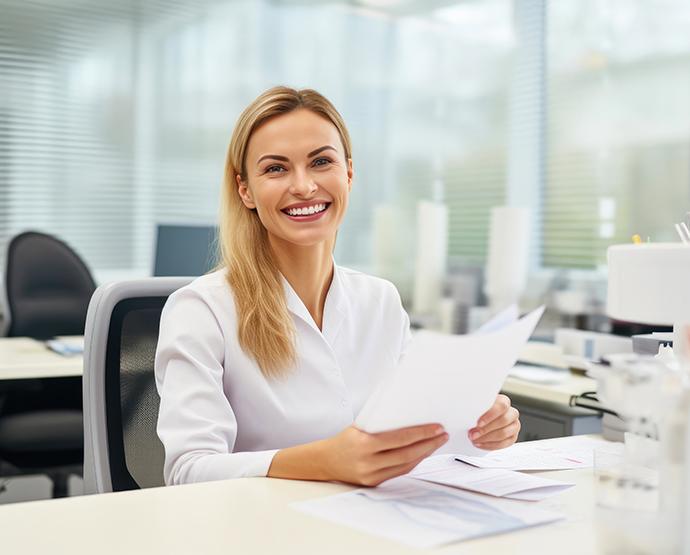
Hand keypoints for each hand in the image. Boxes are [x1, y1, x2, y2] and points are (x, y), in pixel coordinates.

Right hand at [319, 424, 447, 486]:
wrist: (324, 461)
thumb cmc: (344, 439)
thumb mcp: (359, 426)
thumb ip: (381, 423)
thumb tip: (408, 414)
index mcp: (364, 444)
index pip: (400, 438)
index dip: (421, 433)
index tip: (436, 427)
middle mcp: (368, 462)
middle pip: (407, 453)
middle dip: (429, 443)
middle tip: (442, 434)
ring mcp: (371, 475)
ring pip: (406, 465)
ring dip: (425, 453)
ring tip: (436, 442)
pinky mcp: (374, 483)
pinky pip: (399, 472)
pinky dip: (413, 462)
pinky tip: (422, 453)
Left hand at [468, 394, 519, 449]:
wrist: (478, 421)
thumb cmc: (477, 412)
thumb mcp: (476, 407)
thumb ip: (475, 409)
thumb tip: (470, 415)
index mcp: (503, 401)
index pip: (502, 406)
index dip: (490, 415)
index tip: (478, 423)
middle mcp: (511, 413)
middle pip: (503, 420)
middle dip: (486, 429)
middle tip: (472, 434)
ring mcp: (514, 425)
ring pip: (504, 433)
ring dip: (487, 438)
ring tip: (474, 439)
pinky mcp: (512, 437)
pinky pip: (505, 444)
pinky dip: (490, 445)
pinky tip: (480, 444)